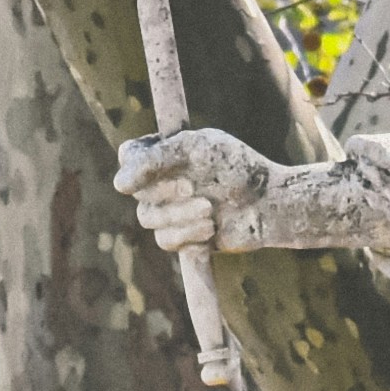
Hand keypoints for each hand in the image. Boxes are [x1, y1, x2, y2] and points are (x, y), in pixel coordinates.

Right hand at [116, 128, 274, 254]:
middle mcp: (162, 181)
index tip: (136, 180)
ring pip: (149, 220)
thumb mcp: (198, 150)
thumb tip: (119, 185)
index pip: (128, 157)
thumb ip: (157, 159)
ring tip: (210, 211)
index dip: (131, 169)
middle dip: (167, 194)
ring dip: (181, 216)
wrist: (270, 204)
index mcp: (164, 153)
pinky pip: (166, 241)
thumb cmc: (237, 168)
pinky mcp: (183, 237)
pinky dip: (188, 235)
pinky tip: (212, 231)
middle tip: (195, 189)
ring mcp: (171, 210)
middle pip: (137, 194)